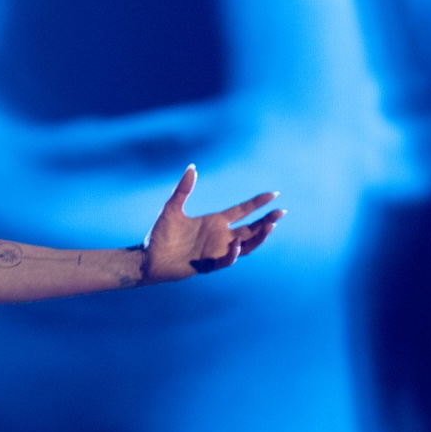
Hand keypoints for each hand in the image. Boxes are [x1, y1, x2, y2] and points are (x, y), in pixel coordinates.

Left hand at [141, 165, 284, 281]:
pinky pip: (226, 260)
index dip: (258, 203)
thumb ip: (183, 189)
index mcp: (215, 221)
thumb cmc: (160, 234)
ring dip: (259, 238)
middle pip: (251, 228)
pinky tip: (236, 244)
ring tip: (270, 226)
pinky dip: (233, 254)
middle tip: (281, 212)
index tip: (274, 194)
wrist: (149, 258)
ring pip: (246, 246)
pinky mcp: (209, 264)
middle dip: (267, 221)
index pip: (242, 211)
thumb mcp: (172, 208)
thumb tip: (192, 167)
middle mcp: (220, 236)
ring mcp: (217, 251)